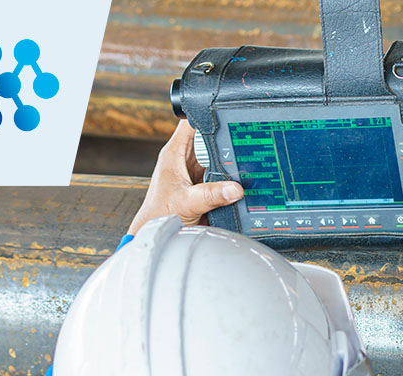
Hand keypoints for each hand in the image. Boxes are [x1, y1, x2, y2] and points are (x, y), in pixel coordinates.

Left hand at [127, 120, 244, 234]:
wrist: (160, 236)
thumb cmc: (159, 216)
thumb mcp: (186, 203)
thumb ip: (210, 195)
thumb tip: (235, 188)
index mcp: (174, 154)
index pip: (190, 122)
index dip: (205, 114)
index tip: (224, 113)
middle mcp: (185, 160)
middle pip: (209, 138)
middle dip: (224, 140)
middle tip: (242, 143)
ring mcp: (196, 172)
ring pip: (218, 157)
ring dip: (229, 161)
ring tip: (244, 162)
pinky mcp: (205, 186)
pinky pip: (222, 175)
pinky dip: (231, 178)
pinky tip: (240, 179)